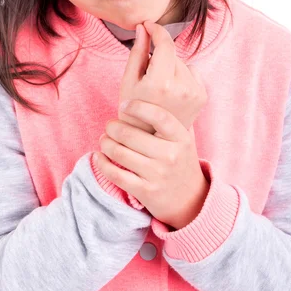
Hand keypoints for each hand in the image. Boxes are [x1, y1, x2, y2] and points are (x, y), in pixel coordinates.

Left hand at [96, 99, 209, 228]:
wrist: (191, 200)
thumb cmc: (182, 161)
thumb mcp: (185, 138)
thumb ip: (171, 118)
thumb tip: (150, 89)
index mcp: (181, 138)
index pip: (159, 116)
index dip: (138, 107)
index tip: (124, 104)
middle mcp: (170, 155)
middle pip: (130, 134)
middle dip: (113, 127)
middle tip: (109, 125)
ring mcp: (157, 174)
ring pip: (119, 153)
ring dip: (105, 143)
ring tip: (104, 139)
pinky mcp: (145, 191)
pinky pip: (116, 174)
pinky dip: (102, 163)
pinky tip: (99, 157)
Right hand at [117, 21, 206, 132]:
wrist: (152, 140)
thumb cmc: (133, 110)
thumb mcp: (128, 80)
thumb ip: (137, 52)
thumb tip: (143, 28)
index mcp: (160, 83)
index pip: (165, 44)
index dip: (157, 30)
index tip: (148, 25)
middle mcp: (181, 88)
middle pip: (172, 53)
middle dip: (160, 54)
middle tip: (148, 72)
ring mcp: (194, 93)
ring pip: (182, 63)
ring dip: (171, 66)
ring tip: (160, 86)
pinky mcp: (202, 97)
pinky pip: (192, 73)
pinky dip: (182, 76)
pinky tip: (172, 92)